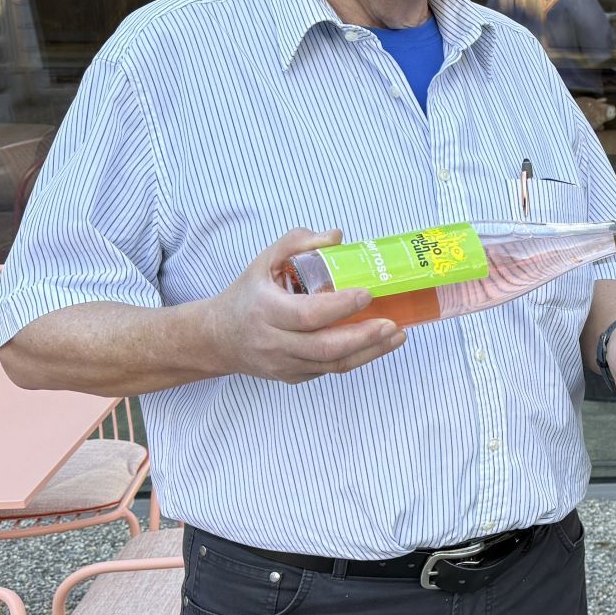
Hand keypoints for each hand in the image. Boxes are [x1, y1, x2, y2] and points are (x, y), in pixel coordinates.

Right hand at [203, 229, 406, 383]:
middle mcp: (273, 342)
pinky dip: (356, 358)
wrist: (219, 338)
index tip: (367, 293)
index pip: (307, 314)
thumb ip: (297, 243)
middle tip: (392, 323)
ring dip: (369, 352)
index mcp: (265, 311)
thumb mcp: (264, 261)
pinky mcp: (293, 377)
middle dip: (363, 337)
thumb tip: (337, 237)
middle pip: (324, 347)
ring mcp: (284, 364)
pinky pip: (329, 370)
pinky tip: (377, 344)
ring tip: (396, 335)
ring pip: (332, 365)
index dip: (339, 307)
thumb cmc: (248, 295)